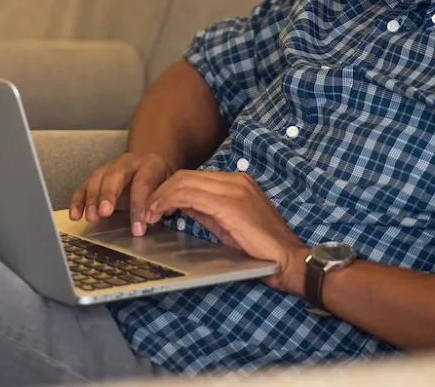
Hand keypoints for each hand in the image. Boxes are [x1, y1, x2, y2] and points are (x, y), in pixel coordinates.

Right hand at [69, 152, 173, 235]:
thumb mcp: (167, 189)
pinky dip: (78, 200)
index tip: (137, 228)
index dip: (139, 205)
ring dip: (92, 199)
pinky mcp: (98, 177)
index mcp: (150, 164)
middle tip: (105, 212)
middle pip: (115, 175)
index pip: (142, 183)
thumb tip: (153, 217)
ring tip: (92, 217)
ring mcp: (111, 167)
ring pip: (97, 178)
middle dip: (109, 194)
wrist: (152, 167)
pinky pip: (84, 186)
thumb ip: (161, 202)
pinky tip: (76, 215)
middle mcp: (129, 163)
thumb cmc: (160, 182)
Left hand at [144, 170, 309, 295]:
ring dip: (160, 196)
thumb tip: (179, 205)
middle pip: (185, 175)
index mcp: (237, 183)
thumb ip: (206, 210)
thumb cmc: (261, 249)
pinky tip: (160, 214)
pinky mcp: (230, 203)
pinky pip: (190, 194)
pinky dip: (169, 201)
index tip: (154, 207)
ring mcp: (234, 189)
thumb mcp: (228, 224)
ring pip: (184, 181)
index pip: (193, 177)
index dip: (168, 190)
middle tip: (146, 212)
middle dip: (160, 191)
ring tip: (149, 214)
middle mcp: (235, 180)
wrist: (288, 260)